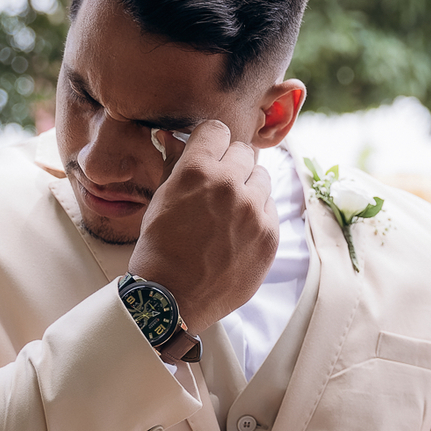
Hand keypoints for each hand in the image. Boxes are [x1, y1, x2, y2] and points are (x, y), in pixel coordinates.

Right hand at [130, 122, 278, 329]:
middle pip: (243, 152)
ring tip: (230, 210)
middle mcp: (229, 185)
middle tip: (218, 186)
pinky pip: (271, 208)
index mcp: (197, 172)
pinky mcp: (270, 234)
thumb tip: (171, 137)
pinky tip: (239, 231)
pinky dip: (258, 214)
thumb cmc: (159, 249)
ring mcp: (254, 211)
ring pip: (262, 177)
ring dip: (248, 187)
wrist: (173, 298)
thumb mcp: (160, 201)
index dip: (210, 143)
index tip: (208, 154)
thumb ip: (173, 165)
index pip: (216, 131)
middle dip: (230, 164)